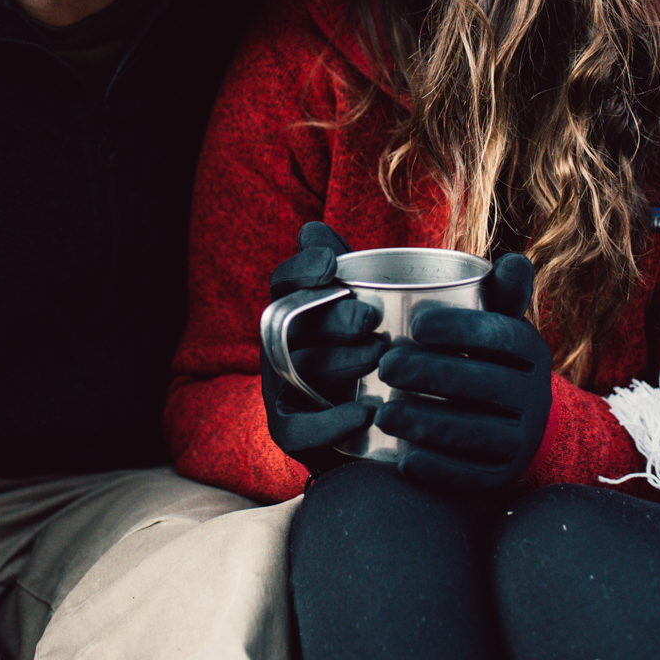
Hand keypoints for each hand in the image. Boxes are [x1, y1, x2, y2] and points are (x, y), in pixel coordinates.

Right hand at [262, 223, 389, 472]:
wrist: (372, 425)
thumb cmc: (368, 351)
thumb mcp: (364, 305)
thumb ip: (349, 268)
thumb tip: (312, 229)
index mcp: (294, 309)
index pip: (284, 282)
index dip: (302, 270)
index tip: (330, 266)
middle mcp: (280, 346)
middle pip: (294, 326)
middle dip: (333, 318)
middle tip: (371, 319)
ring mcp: (282, 388)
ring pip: (300, 371)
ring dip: (339, 362)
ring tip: (379, 357)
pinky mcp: (290, 430)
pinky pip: (296, 429)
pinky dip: (327, 423)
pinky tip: (364, 413)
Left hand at [375, 252, 551, 491]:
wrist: (511, 423)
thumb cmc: (474, 356)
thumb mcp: (474, 315)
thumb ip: (449, 280)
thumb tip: (394, 236)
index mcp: (528, 348)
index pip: (503, 335)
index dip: (463, 328)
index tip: (417, 323)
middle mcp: (534, 393)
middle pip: (486, 383)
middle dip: (435, 374)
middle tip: (386, 365)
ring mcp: (522, 438)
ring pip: (478, 432)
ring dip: (429, 424)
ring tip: (383, 415)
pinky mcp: (506, 475)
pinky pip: (475, 475)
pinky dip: (440, 469)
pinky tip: (404, 462)